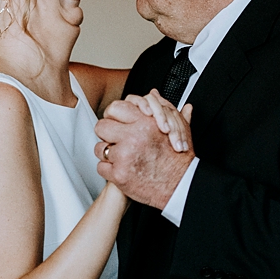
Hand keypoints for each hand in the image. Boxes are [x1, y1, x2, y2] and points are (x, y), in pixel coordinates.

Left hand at [94, 94, 194, 208]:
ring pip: (99, 148)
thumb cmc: (178, 159)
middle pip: (102, 127)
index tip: (116, 123)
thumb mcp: (178, 128)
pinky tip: (121, 170)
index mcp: (145, 123)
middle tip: (115, 141)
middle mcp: (133, 137)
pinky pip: (101, 167)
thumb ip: (164, 108)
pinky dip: (109, 170)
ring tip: (120, 158)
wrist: (180, 185)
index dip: (114, 116)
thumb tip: (155, 94)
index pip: (115, 108)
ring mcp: (123, 156)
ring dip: (107, 153)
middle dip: (107, 134)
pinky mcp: (118, 174)